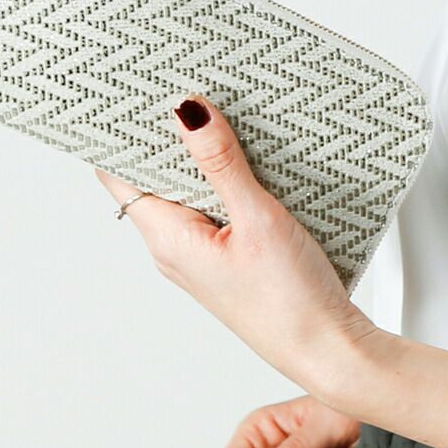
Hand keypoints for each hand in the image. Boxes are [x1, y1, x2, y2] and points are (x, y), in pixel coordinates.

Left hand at [94, 94, 376, 394]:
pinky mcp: (223, 257)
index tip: (133, 97)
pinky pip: (209, 208)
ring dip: (197, 159)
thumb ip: (221, 163)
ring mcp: (198, 254)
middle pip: (151, 178)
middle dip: (165, 138)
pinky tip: (242, 164)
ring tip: (218, 122)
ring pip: (183, 192)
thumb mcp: (256, 219)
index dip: (121, 133)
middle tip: (185, 96)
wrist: (327, 350)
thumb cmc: (291, 303)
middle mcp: (174, 248)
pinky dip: (220, 181)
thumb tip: (190, 113)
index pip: (120, 173)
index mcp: (167, 238)